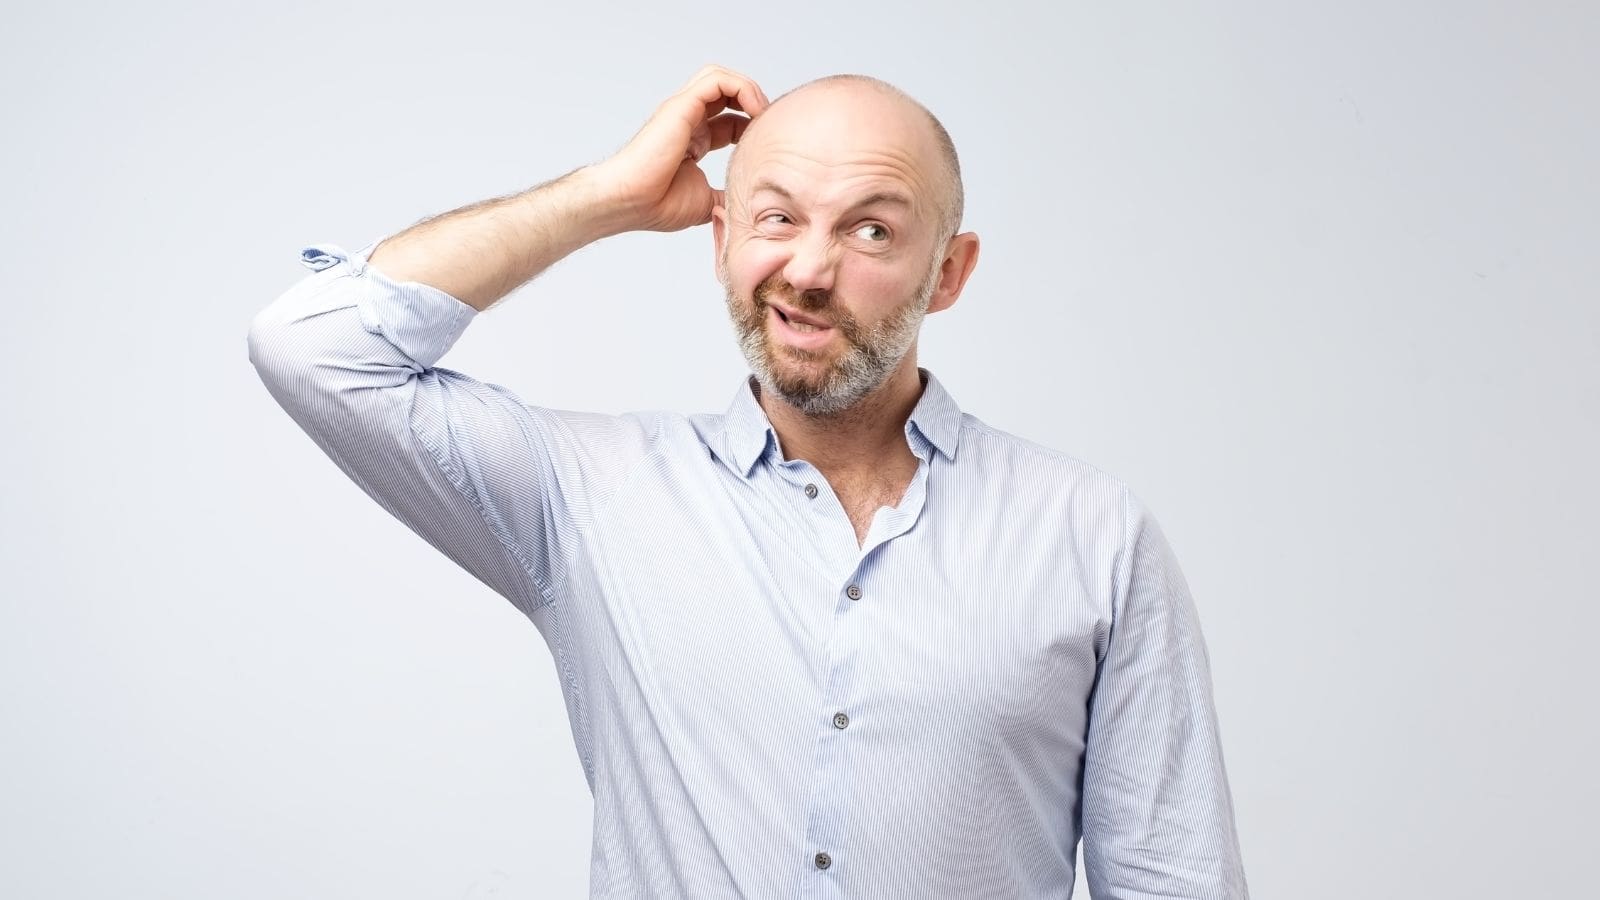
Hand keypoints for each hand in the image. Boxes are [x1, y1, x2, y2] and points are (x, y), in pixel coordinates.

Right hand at [594, 64, 767, 232]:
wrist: (630, 202)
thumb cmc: (657, 204)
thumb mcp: (707, 201)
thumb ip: (725, 195)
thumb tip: (745, 203)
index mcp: (692, 140)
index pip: (730, 121)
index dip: (753, 128)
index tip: (768, 146)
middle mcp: (687, 120)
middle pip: (726, 92)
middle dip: (753, 102)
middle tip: (770, 125)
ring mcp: (683, 110)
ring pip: (720, 78)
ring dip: (749, 90)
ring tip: (763, 114)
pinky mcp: (681, 106)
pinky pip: (718, 80)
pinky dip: (743, 88)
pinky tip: (756, 112)